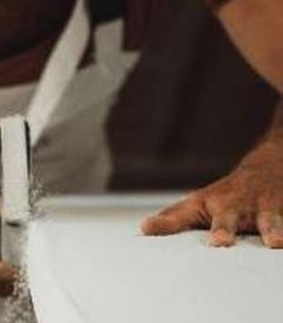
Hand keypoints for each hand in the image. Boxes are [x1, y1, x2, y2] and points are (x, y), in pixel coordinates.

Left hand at [141, 142, 282, 247]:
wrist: (267, 169)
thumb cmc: (225, 197)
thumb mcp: (196, 205)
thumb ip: (172, 219)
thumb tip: (143, 229)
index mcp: (205, 205)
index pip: (180, 215)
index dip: (164, 223)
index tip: (146, 229)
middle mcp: (231, 206)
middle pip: (226, 219)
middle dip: (223, 229)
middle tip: (219, 242)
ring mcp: (259, 208)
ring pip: (267, 220)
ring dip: (270, 229)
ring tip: (274, 242)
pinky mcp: (281, 211)